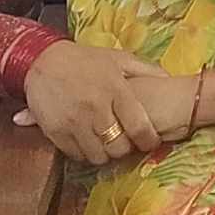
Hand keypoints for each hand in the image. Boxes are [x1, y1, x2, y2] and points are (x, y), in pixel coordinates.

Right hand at [18, 41, 165, 165]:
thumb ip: (146, 69)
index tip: (151, 142)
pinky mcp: (56, 132)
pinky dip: (85, 153)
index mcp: (115, 89)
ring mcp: (74, 122)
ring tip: (106, 142)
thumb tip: (171, 79)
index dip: (149, 140)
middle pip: (119, 147)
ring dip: (105, 153)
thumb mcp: (118, 58)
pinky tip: (88, 141)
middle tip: (126, 142)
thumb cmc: (85, 60)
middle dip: (126, 149)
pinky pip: (77, 155)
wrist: (44, 61)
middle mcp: (95, 108)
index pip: (138, 126)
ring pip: (98, 156)